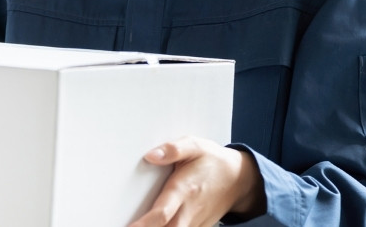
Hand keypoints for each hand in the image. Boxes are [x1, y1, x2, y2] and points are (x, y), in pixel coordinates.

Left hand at [127, 136, 263, 226]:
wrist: (238, 179)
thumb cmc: (212, 161)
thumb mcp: (195, 146)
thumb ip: (173, 149)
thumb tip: (151, 156)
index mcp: (184, 190)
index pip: (162, 213)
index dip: (144, 224)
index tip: (129, 226)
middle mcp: (188, 210)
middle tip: (127, 226)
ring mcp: (194, 222)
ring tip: (134, 225)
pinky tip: (152, 224)